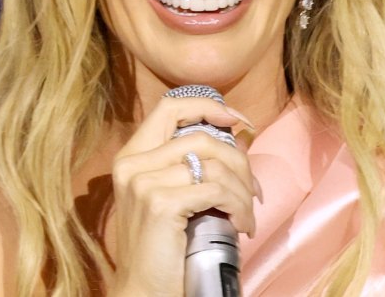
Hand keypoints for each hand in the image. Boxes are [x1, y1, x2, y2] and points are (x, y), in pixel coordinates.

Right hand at [108, 96, 261, 296]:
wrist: (144, 290)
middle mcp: (131, 163)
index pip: (170, 107)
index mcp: (131, 156)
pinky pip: (217, 190)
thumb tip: (240, 138)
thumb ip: (191, 165)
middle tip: (253, 190)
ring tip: (247, 215)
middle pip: (202, 136)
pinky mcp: (159, 203)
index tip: (238, 121)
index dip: (208, 106)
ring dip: (243, 192)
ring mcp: (143, 182)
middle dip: (239, 161)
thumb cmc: (162, 247)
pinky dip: (239, 207)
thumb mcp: (170, 196)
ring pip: (215, 165)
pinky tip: (241, 226)